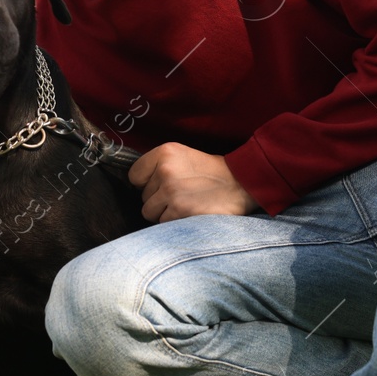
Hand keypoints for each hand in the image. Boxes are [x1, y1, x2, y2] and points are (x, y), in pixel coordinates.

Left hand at [129, 143, 261, 222]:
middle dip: (158, 199)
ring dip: (165, 213)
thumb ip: (159, 166)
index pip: (134, 175)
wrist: (242, 183)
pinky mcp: (179, 210)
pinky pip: (163, 223)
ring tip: (185, 204)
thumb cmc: (212, 172)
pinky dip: (175, 222)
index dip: (146, 183)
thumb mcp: (183, 156)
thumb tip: (137, 184)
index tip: (161, 184)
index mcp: (164, 152)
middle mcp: (165, 170)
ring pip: (150, 212)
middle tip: (181, 194)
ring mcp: (171, 191)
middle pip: (143, 196)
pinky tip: (190, 213)